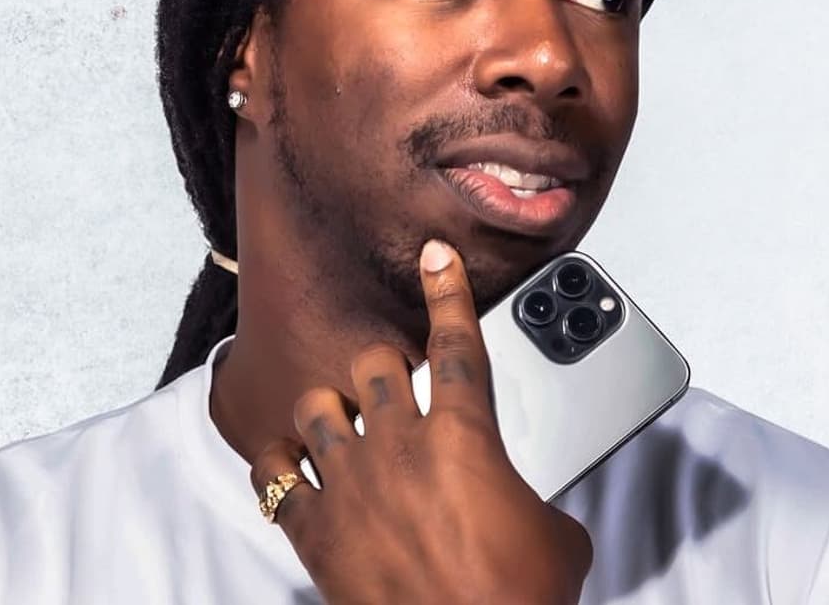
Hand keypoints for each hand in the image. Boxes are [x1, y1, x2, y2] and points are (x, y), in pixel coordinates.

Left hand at [249, 239, 593, 604]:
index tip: (437, 258)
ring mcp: (351, 486)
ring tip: (345, 426)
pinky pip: (273, 476)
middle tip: (397, 386)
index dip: (447, 290)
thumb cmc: (517, 602)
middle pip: (376, 364)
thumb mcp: (554, 538)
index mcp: (465, 438)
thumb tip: (525, 511)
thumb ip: (532, 502)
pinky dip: (280, 465)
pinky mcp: (315, 531)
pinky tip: (293, 466)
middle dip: (387, 368)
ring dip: (333, 411)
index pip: (457, 343)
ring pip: (318, 407)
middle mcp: (401, 447)